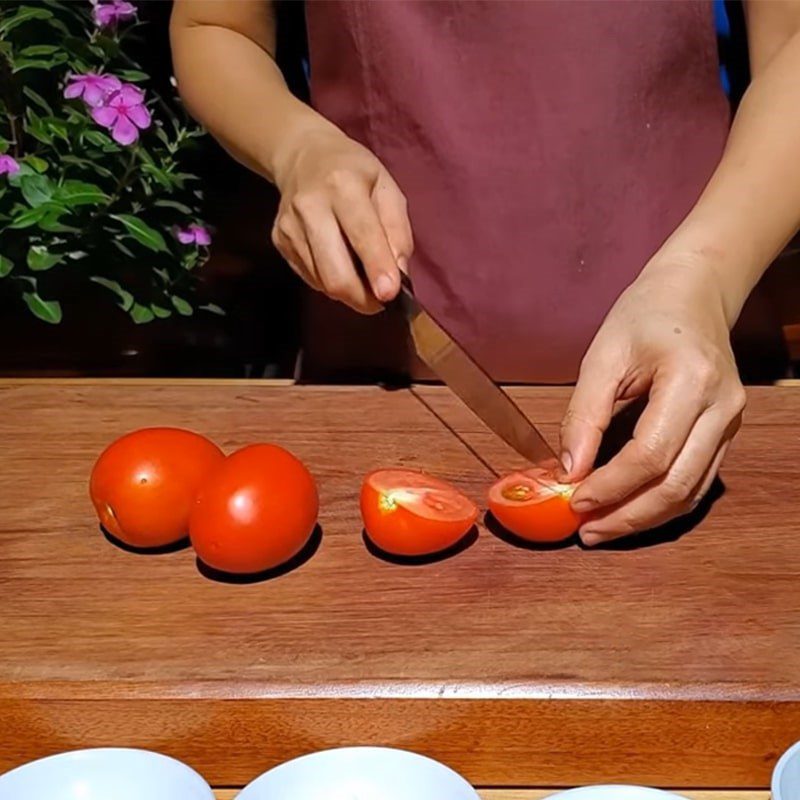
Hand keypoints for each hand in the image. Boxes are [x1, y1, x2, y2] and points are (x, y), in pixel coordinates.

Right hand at [271, 127, 412, 313]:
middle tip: (380, 301)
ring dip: (349, 293)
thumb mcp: (387, 188)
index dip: (376, 268)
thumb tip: (399, 275)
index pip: (362, 234)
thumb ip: (397, 231)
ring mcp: (290, 226)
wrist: (302, 156)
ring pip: (323, 282)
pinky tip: (339, 263)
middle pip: (335, 273)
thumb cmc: (355, 173)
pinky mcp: (279, 241)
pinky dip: (331, 282)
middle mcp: (310, 206)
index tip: (390, 295)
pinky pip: (311, 278)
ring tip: (362, 278)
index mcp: (343, 184)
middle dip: (362, 298)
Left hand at [559, 258, 746, 545]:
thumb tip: (568, 470)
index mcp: (691, 381)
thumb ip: (584, 415)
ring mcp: (730, 423)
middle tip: (585, 531)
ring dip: (644, 518)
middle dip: (627, 516)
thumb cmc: (645, 314)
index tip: (573, 501)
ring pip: (691, 492)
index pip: (650, 455)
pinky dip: (663, 503)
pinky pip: (697, 481)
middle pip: (676, 485)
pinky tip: (630, 510)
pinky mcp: (725, 432)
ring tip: (601, 529)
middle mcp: (721, 408)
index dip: (610, 486)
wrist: (694, 292)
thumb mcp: (602, 355)